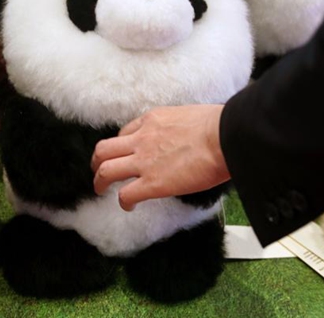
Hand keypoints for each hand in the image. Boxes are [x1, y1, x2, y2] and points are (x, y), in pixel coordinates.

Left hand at [91, 104, 230, 210]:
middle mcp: (142, 138)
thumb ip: (180, 128)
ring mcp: (145, 161)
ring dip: (100, 181)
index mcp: (153, 120)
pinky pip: (126, 194)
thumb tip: (188, 138)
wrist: (225, 136)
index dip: (121, 145)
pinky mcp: (153, 183)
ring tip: (101, 190)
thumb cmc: (220, 125)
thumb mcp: (191, 116)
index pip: (126, 132)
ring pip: (106, 170)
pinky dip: (123, 202)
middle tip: (99, 171)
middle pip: (105, 149)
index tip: (125, 154)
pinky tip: (128, 207)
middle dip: (98, 161)